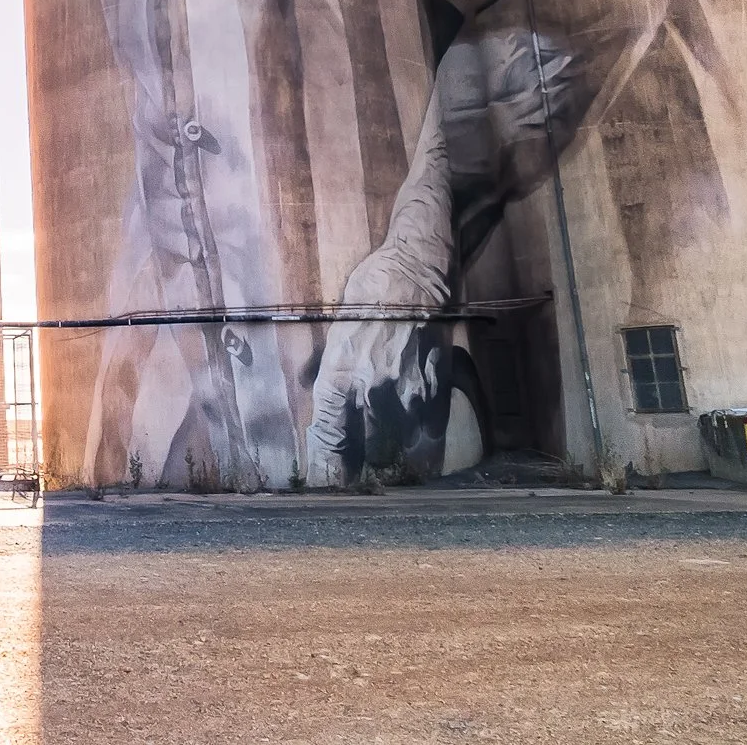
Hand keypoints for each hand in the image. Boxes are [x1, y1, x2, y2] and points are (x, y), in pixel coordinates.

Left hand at [305, 258, 438, 483]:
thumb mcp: (335, 324)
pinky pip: (428, 428)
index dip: (330, 463)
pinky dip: (422, 432)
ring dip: (393, 446)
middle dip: (364, 458)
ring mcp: (407, 392)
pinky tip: (418, 427)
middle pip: (367, 450)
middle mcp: (371, 390)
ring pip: (399, 442)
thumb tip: (310, 384)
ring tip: (391, 444)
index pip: (331, 436)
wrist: (417, 270)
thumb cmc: (370, 290)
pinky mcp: (437, 387)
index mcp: (340, 374)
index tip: (330, 477)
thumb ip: (323, 362)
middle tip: (363, 460)